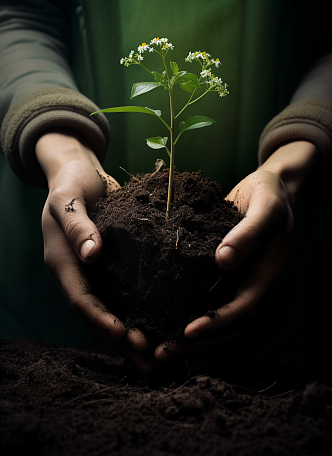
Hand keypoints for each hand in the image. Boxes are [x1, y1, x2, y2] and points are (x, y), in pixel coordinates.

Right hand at [36, 131, 154, 372]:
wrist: (79, 174)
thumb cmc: (71, 183)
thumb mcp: (68, 198)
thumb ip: (77, 224)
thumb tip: (91, 255)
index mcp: (63, 262)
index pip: (81, 299)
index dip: (101, 320)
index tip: (125, 336)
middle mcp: (78, 273)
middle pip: (97, 315)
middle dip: (121, 341)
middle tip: (150, 361)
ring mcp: (94, 273)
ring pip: (111, 311)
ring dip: (131, 335)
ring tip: (159, 356)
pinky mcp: (110, 267)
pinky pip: (122, 295)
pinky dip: (138, 313)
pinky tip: (161, 324)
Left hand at [155, 141, 317, 370]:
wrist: (271, 191)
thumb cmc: (269, 196)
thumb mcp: (266, 206)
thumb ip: (249, 231)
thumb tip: (223, 259)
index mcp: (266, 274)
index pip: (243, 309)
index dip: (217, 324)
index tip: (188, 333)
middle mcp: (254, 287)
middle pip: (230, 330)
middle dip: (199, 346)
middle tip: (162, 355)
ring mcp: (242, 287)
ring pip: (222, 329)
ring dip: (195, 346)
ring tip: (162, 355)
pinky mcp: (228, 282)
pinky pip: (214, 312)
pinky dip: (196, 332)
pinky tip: (171, 337)